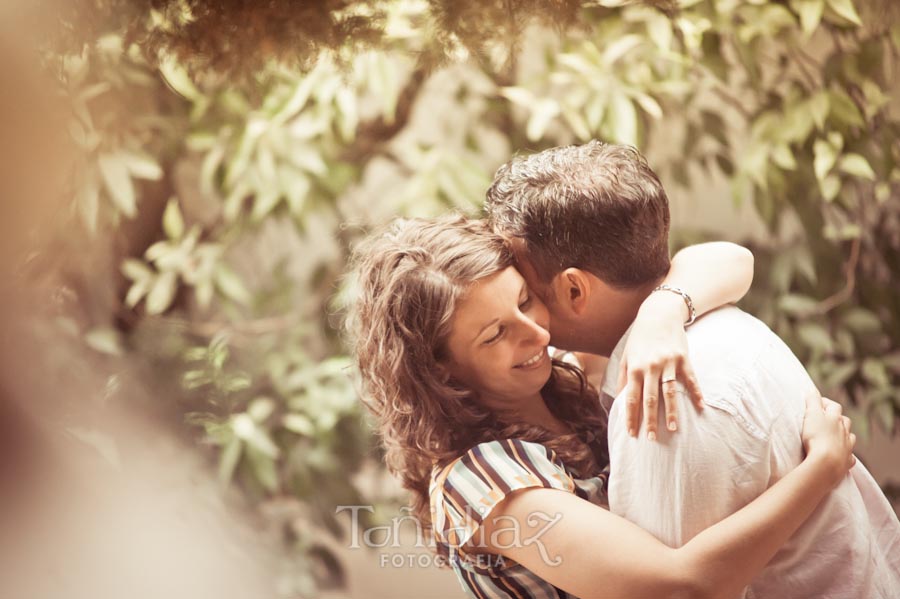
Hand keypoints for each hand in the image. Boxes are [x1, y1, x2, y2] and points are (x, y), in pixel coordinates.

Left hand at [617, 291, 703, 438]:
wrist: (659, 314)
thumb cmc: (640, 338)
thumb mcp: (626, 355)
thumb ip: (622, 377)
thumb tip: (619, 399)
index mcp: (634, 368)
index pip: (630, 398)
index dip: (631, 416)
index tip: (632, 433)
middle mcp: (650, 367)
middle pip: (650, 398)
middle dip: (650, 420)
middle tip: (652, 438)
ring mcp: (668, 363)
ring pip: (670, 392)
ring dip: (672, 411)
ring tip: (673, 428)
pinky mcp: (684, 358)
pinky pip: (691, 379)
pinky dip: (696, 393)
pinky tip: (700, 407)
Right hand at [801, 393, 856, 487]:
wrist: (826, 463)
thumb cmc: (817, 437)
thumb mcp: (812, 415)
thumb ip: (812, 401)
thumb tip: (812, 389)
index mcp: (836, 419)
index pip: (834, 406)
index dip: (826, 403)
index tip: (817, 403)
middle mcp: (845, 431)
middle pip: (845, 421)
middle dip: (838, 418)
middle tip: (826, 419)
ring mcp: (847, 447)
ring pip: (850, 437)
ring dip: (844, 435)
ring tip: (834, 436)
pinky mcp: (846, 461)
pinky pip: (849, 456)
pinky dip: (846, 453)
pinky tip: (841, 455)